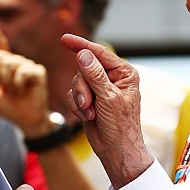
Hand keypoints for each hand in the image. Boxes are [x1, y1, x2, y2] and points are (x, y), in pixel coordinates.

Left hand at [0, 47, 51, 137]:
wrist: (25, 119)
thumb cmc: (9, 105)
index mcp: (5, 65)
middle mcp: (16, 61)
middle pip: (0, 55)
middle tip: (2, 84)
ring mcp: (27, 65)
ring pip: (10, 63)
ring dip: (7, 79)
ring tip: (13, 89)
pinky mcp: (37, 71)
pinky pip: (22, 71)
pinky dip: (18, 82)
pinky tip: (22, 89)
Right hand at [62, 33, 153, 188]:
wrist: (116, 150)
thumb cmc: (121, 126)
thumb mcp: (109, 98)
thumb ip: (95, 75)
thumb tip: (84, 54)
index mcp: (124, 73)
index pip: (100, 53)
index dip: (82, 45)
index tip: (65, 39)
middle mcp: (112, 77)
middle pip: (84, 69)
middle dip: (83, 88)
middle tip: (88, 104)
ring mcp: (100, 88)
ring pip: (77, 82)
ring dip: (80, 100)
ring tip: (90, 113)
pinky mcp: (90, 99)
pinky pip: (73, 94)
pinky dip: (77, 107)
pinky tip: (87, 117)